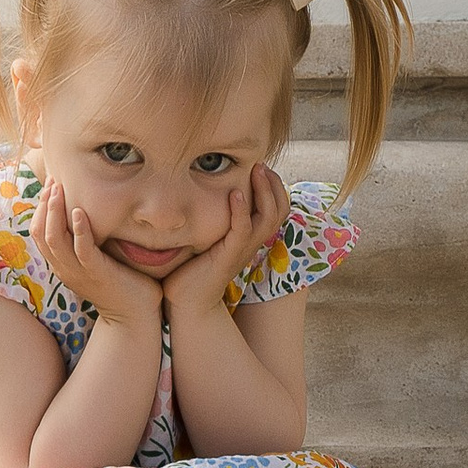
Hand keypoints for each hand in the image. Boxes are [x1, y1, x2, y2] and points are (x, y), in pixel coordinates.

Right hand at [32, 176, 164, 329]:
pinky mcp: (97, 274)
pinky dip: (79, 230)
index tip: (50, 186)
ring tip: (59, 190)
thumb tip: (90, 213)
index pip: (38, 234)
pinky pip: (81, 250)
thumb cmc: (121, 284)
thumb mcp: (96, 261)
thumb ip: (88, 241)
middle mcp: (64, 269)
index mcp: (61, 265)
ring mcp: (79, 273)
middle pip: (40, 234)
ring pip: (54, 240)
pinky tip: (80, 211)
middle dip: (44, 205)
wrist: (135, 317)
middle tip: (52, 182)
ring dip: (55, 212)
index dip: (40, 209)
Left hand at [160, 164, 284, 319]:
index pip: (277, 208)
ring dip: (264, 191)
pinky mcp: (229, 257)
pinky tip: (235, 194)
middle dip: (274, 184)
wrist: (186, 303)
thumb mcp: (207, 238)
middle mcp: (252, 243)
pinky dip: (242, 211)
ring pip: (268, 218)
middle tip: (262, 164)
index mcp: (250, 238)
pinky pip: (243, 230)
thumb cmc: (191, 269)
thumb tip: (199, 189)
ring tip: (257, 171)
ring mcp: (243, 250)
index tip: (261, 167)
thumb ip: (212, 217)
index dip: (275, 187)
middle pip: (280, 210)